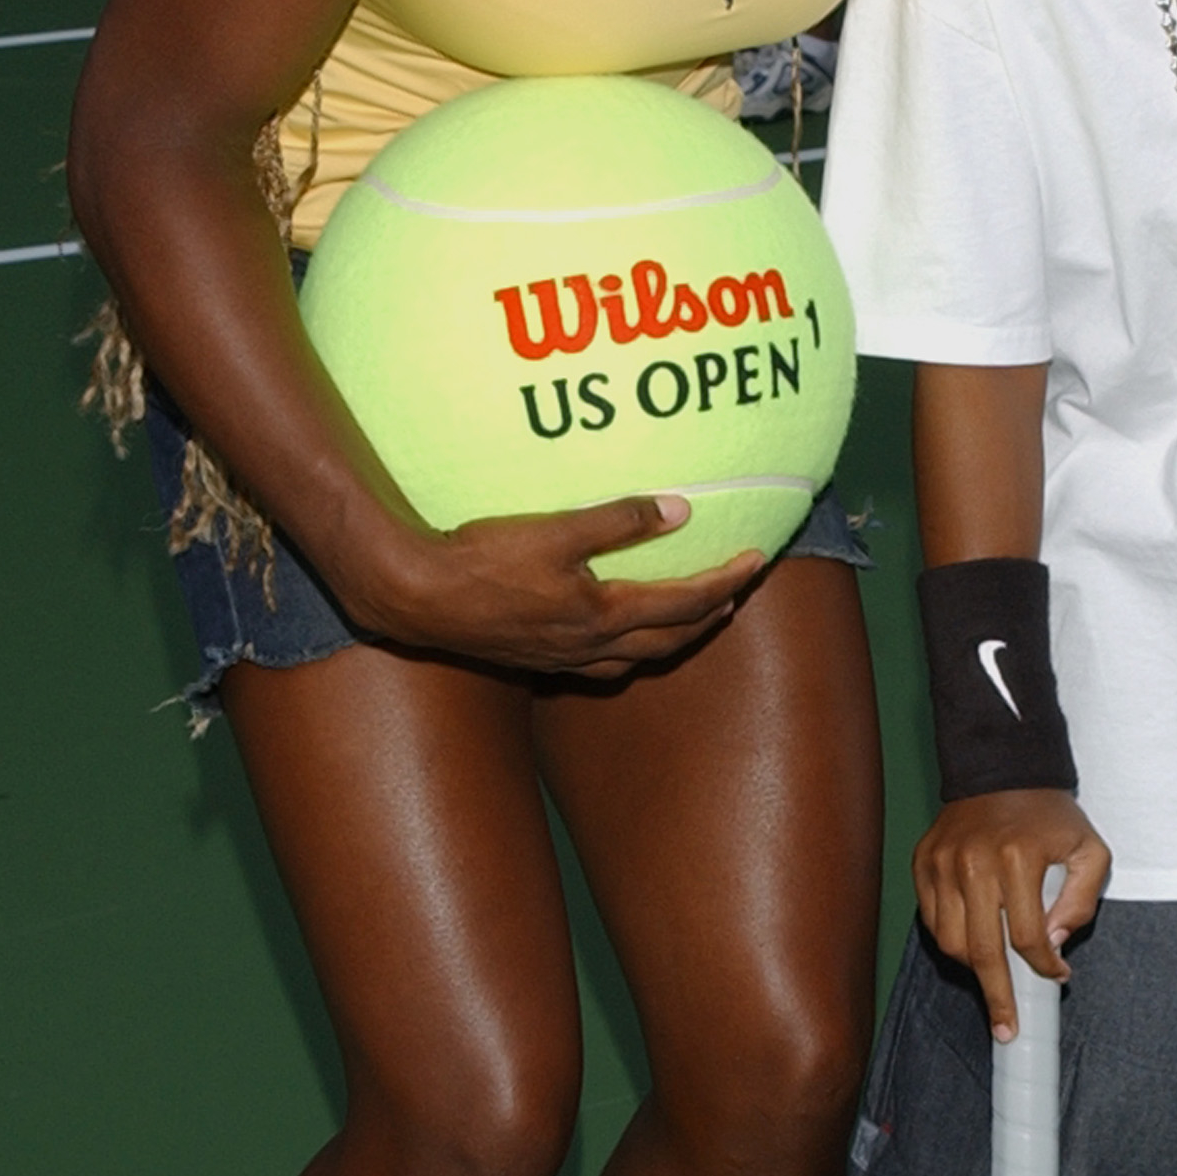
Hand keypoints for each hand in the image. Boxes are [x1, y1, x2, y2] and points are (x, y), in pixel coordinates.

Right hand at [359, 492, 765, 676]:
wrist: (419, 601)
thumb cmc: (483, 561)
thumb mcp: (556, 530)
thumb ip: (619, 519)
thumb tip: (681, 510)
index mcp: (603, 614)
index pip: (685, 603)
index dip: (726, 581)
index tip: (757, 561)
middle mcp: (591, 646)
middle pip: (670, 639)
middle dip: (709, 616)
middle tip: (734, 593)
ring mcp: (563, 660)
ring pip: (637, 658)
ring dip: (673, 639)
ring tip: (692, 619)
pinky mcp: (538, 661)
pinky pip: (602, 664)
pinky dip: (630, 651)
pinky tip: (620, 638)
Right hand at [913, 789, 1111, 1039]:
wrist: (1002, 768)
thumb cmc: (1050, 815)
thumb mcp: (1089, 850)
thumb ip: (1082, 901)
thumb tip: (1053, 944)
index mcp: (1018, 859)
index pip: (1028, 937)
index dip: (1044, 969)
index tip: (1057, 979)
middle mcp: (974, 863)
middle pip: (982, 951)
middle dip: (998, 997)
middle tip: (1006, 1029)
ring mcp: (942, 864)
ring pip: (949, 942)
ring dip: (973, 968)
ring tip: (994, 975)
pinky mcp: (922, 863)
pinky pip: (931, 920)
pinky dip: (950, 940)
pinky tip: (972, 942)